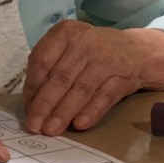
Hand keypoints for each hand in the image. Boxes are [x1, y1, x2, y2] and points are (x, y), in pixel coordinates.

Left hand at [23, 22, 163, 135]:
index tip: (28, 109)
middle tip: (34, 126)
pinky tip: (79, 125)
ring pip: (80, 89)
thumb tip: (31, 105)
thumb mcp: (68, 49)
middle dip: (45, 105)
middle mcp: (86, 41)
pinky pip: (104, 97)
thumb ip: (49, 70)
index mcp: (66, 32)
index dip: (32, 88)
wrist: (136, 50)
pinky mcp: (124, 75)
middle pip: (60, 78)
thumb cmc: (92, 53)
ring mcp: (107, 58)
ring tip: (51, 130)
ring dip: (64, 112)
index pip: (42, 60)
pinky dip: (91, 112)